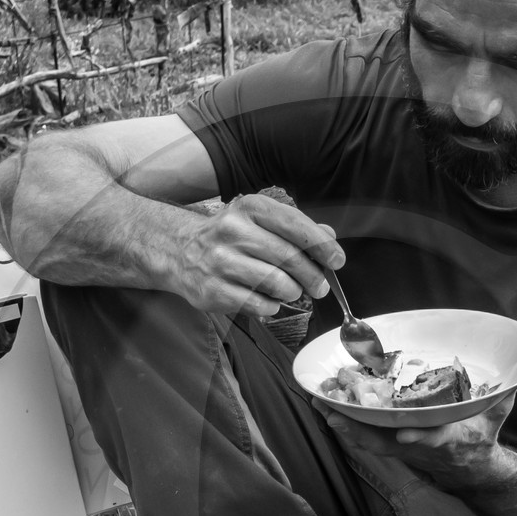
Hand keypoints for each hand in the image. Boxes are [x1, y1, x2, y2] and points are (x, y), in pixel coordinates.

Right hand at [171, 194, 343, 317]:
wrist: (179, 251)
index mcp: (249, 208)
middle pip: (290, 258)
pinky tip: (269, 301)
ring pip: (277, 284)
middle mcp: (233, 231)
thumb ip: (294, 227)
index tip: (337, 261)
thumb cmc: (230, 237)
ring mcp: (221, 262)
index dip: (322, 245)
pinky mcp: (213, 290)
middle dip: (313, 276)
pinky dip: (272, 307)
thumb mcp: (258, 222)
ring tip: (291, 292)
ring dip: (292, 292)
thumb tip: (329, 235)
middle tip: (320, 287)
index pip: (295, 225)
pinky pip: (259, 305)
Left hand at [315, 390, 516, 488]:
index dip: (418, 439)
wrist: (470, 471)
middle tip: (334, 414)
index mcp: (447, 441)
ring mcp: (403, 449)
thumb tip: (512, 382)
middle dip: (358, 430)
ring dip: (344, 425)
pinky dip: (346, 423)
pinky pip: (365, 436)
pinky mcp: (392, 446)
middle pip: (384, 442)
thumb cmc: (480, 440)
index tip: (404, 434)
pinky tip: (327, 407)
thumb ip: (501, 401)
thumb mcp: (494, 421)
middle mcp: (419, 447)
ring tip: (320, 405)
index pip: (432, 440)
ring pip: (369, 440)